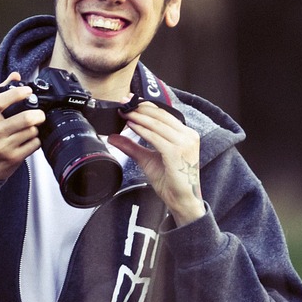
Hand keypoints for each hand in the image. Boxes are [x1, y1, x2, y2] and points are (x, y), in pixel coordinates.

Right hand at [0, 73, 44, 181]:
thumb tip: (15, 76)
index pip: (0, 101)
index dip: (17, 93)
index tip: (27, 90)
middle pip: (25, 118)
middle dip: (38, 114)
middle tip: (39, 113)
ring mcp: (3, 146)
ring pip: (32, 131)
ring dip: (35, 128)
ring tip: (29, 128)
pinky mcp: (13, 158)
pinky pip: (34, 144)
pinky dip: (35, 140)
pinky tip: (27, 140)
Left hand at [110, 103, 205, 225]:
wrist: (181, 200)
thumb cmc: (169, 181)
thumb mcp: (147, 159)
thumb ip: (132, 146)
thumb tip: (113, 137)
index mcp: (185, 134)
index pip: (164, 114)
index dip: (145, 106)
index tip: (129, 101)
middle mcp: (188, 136)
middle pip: (160, 116)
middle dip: (140, 108)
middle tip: (123, 103)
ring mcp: (184, 143)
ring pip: (157, 124)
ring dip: (138, 117)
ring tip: (124, 113)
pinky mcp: (177, 152)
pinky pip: (155, 137)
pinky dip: (142, 130)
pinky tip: (131, 125)